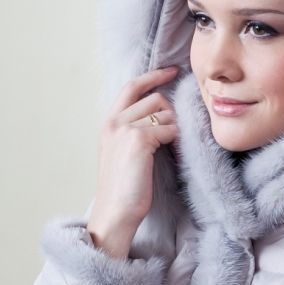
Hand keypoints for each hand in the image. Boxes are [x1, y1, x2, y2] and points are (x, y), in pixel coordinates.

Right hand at [86, 65, 179, 257]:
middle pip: (155, 98)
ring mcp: (125, 128)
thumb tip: (163, 114)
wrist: (115, 213)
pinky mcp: (139, 140)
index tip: (172, 71)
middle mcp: (114, 121)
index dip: (154, 76)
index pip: (132, 86)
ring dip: (173, 128)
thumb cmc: (124, 189)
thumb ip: (134, 131)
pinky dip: (174, 139)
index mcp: (108, 123)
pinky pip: (169, 129)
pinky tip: (171, 152)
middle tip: (174, 133)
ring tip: (168, 148)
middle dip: (171, 113)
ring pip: (164, 112)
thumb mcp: (123, 153)